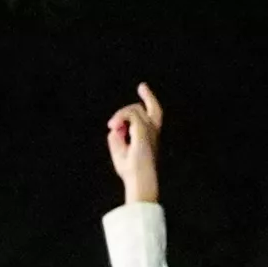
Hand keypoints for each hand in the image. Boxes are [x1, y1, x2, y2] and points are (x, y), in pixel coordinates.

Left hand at [104, 80, 166, 206]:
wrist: (138, 179)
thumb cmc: (130, 171)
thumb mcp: (119, 151)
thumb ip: (117, 137)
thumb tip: (115, 126)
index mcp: (149, 138)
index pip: (151, 119)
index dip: (149, 104)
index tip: (144, 92)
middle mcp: (152, 133)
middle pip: (155, 109)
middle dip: (149, 97)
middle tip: (142, 86)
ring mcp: (149, 130)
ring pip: (135, 109)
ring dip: (120, 115)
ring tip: (112, 125)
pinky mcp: (143, 130)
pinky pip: (130, 114)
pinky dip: (120, 116)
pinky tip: (113, 126)